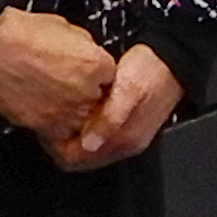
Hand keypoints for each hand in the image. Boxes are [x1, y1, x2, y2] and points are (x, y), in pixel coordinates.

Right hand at [0, 7, 114, 141]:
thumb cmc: (24, 31)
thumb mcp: (67, 28)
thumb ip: (87, 48)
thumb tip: (91, 58)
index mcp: (96, 64)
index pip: (112, 79)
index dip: (98, 76)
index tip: (86, 73)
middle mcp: (86, 92)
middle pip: (100, 103)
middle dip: (89, 96)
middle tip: (66, 85)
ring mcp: (66, 112)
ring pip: (83, 122)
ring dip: (73, 113)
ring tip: (54, 97)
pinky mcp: (45, 126)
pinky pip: (61, 134)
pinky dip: (55, 125)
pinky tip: (44, 109)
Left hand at [51, 45, 182, 171]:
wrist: (174, 57)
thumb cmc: (151, 69)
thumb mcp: (127, 89)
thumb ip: (109, 118)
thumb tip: (89, 143)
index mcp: (124, 139)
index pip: (75, 160)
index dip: (54, 146)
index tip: (43, 126)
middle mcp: (124, 143)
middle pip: (79, 157)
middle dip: (59, 141)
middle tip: (46, 118)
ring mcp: (126, 135)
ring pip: (86, 146)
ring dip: (70, 133)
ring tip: (59, 112)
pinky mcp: (127, 123)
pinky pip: (96, 134)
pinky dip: (83, 125)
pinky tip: (78, 108)